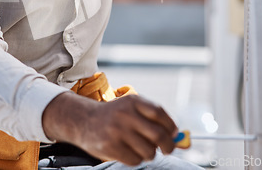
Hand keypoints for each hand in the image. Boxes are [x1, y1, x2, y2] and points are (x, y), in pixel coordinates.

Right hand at [42, 92, 177, 165]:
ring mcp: (117, 132)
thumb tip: (178, 137)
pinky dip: (137, 159)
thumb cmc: (114, 116)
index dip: (171, 125)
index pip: (159, 113)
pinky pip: (135, 160)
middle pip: (158, 134)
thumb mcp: (130, 108)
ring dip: (150, 153)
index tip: (174, 133)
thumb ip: (152, 118)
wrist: (83, 120)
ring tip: (141, 148)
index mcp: (132, 101)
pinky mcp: (110, 147)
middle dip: (168, 145)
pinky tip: (129, 152)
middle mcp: (125, 115)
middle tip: (167, 149)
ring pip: (149, 151)